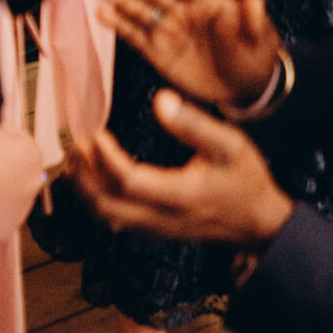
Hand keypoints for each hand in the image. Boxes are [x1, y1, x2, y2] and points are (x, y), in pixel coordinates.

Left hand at [68, 91, 294, 246]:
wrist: (259, 222)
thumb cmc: (245, 180)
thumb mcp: (230, 145)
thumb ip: (194, 124)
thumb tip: (160, 100)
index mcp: (182, 195)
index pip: (130, 181)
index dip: (107, 158)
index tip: (95, 133)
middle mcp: (164, 218)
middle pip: (108, 205)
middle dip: (85, 176)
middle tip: (74, 146)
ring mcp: (157, 229)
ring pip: (108, 217)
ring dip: (85, 190)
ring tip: (73, 161)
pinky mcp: (154, 231)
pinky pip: (116, 221)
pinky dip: (95, 201)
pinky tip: (87, 181)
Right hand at [97, 0, 280, 110]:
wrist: (243, 88)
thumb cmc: (254, 57)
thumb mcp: (259, 40)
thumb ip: (252, 21)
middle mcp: (182, 8)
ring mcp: (167, 27)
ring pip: (139, 8)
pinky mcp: (156, 48)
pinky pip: (134, 33)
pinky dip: (118, 23)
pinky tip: (102, 14)